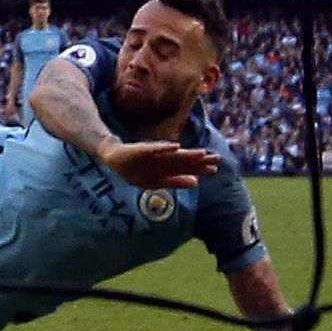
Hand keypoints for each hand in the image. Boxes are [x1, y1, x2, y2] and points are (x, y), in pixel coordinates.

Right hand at [100, 136, 217, 191]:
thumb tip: (196, 183)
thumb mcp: (156, 181)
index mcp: (167, 167)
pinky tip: (175, 147)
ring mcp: (154, 154)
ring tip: (201, 153)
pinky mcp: (142, 149)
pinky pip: (155, 149)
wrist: (114, 157)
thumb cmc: (137, 169)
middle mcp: (163, 159)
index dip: (201, 169)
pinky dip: (165, 148)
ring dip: (187, 154)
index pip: (187, 168)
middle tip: (216, 158)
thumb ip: (176, 181)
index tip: (215, 169)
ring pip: (174, 154)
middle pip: (184, 160)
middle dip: (200, 160)